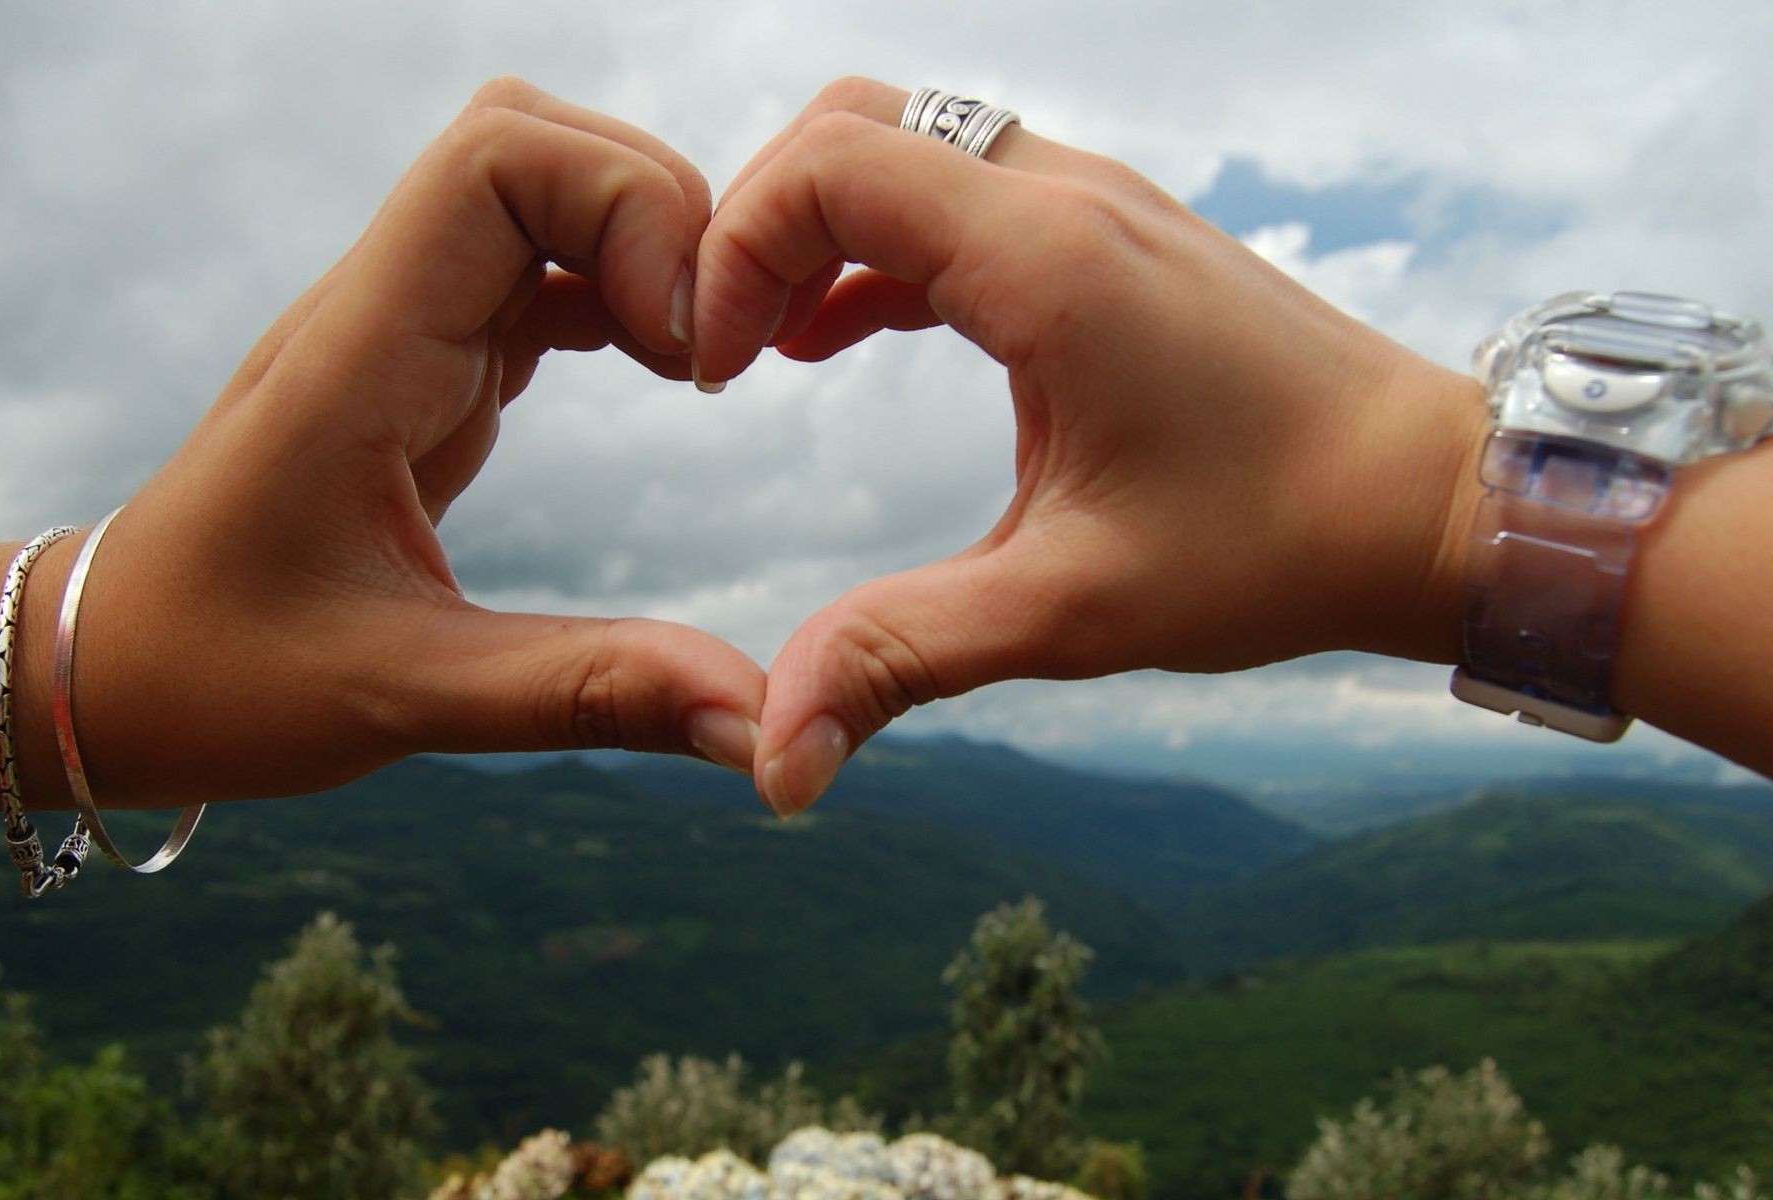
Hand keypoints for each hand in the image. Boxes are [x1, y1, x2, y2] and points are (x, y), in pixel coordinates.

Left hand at [26, 79, 765, 808]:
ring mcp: (398, 328)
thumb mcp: (406, 696)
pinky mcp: (421, 364)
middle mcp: (376, 311)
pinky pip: (534, 270)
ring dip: (639, 246)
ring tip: (698, 362)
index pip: (497, 158)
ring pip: (537, 191)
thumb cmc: (215, 677)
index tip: (685, 347)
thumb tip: (756, 724)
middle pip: (531, 142)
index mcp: (358, 356)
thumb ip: (587, 694)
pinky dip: (615, 292)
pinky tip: (660, 372)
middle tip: (712, 349)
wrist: (101, 671)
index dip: (624, 207)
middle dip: (652, 210)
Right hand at [694, 77, 1489, 815]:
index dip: (732, 251)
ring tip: (764, 352)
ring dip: (818, 231)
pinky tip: (841, 340)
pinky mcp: (1114, 240)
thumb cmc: (1278, 543)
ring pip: (908, 147)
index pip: (828, 166)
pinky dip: (881, 250)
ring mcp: (1097, 206)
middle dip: (758, 221)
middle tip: (722, 348)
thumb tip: (771, 759)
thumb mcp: (1071, 609)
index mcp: (1047, 258)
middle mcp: (1069, 197)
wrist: (1437, 500)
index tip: (714, 374)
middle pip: (852, 125)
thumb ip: (902, 656)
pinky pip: (961, 198)